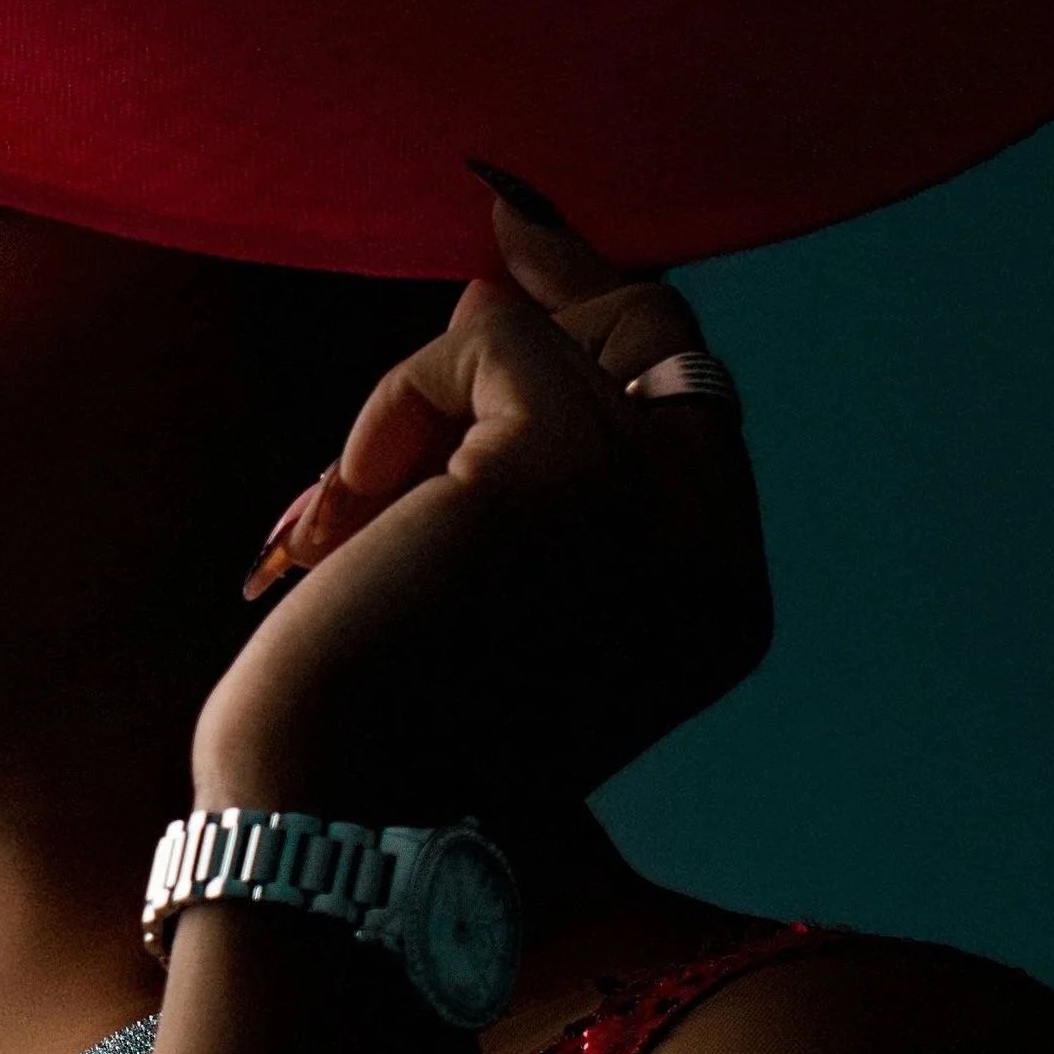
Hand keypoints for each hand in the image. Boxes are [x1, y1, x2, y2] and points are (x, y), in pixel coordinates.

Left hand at [191, 178, 772, 823]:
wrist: (332, 827)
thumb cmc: (382, 728)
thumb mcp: (499, 588)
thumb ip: (550, 469)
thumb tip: (509, 279)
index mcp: (721, 598)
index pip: (693, 392)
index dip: (610, 306)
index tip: (529, 236)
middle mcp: (716, 550)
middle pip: (655, 329)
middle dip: (542, 302)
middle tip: (490, 225)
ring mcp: (653, 505)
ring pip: (549, 330)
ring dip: (422, 406)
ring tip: (352, 522)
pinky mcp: (568, 469)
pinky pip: (484, 338)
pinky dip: (391, 407)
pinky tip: (341, 519)